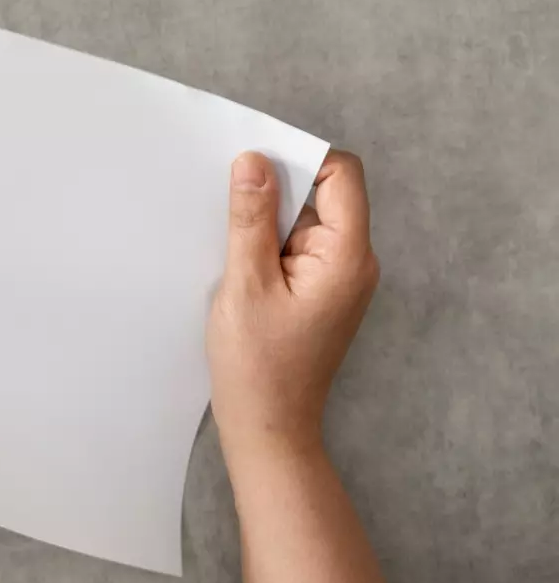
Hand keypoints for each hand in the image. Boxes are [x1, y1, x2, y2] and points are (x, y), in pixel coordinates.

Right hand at [207, 150, 379, 459]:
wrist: (268, 426)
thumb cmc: (257, 365)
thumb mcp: (246, 283)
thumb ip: (251, 219)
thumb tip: (254, 161)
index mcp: (347, 255)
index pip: (341, 175)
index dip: (299, 157)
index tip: (252, 161)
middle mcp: (353, 262)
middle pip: (323, 193)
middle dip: (277, 187)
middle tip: (229, 200)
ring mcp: (337, 278)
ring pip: (305, 220)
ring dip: (267, 218)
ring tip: (229, 238)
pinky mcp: (318, 291)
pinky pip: (297, 246)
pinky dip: (267, 242)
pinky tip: (237, 259)